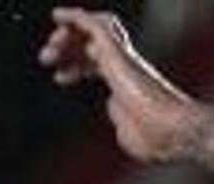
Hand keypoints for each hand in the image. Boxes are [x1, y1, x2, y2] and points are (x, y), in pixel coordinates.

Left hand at [41, 9, 199, 162]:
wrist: (167, 130)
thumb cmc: (154, 137)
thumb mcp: (128, 132)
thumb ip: (120, 119)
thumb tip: (117, 114)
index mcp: (126, 83)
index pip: (98, 64)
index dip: (76, 67)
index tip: (58, 77)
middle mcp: (125, 65)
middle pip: (93, 44)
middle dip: (67, 48)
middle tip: (46, 58)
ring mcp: (121, 57)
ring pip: (93, 30)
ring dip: (68, 34)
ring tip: (49, 48)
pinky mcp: (116, 52)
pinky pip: (94, 24)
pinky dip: (74, 17)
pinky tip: (58, 15)